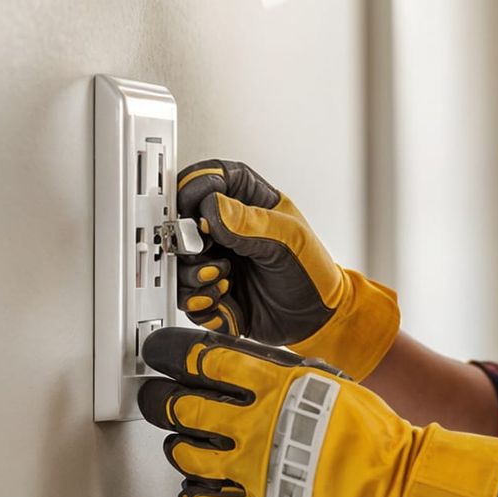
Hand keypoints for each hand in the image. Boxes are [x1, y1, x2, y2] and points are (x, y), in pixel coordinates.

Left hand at [137, 327, 497, 496]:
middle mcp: (256, 424)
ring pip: (184, 454)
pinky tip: (195, 486)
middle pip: (179, 405)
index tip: (160, 352)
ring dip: (177, 445)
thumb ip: (277, 369)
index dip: (170, 351)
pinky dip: (192, 495)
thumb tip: (237, 360)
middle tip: (156, 396)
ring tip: (182, 440)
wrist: (394, 478)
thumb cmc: (370, 429)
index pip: (202, 358)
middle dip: (158, 398)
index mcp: (275, 384)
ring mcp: (253, 468)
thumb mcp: (323, 378)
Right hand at [173, 158, 399, 380]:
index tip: (191, 206)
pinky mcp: (213, 290)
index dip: (196, 186)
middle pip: (186, 222)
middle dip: (190, 242)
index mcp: (251, 203)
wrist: (316, 318)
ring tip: (222, 280)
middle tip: (208, 252)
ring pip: (182, 262)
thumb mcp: (289, 240)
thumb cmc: (313, 272)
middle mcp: (229, 230)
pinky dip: (199, 301)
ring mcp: (219, 259)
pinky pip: (187, 295)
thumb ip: (250, 223)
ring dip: (195, 274)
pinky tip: (222, 301)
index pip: (214, 178)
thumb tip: (214, 208)